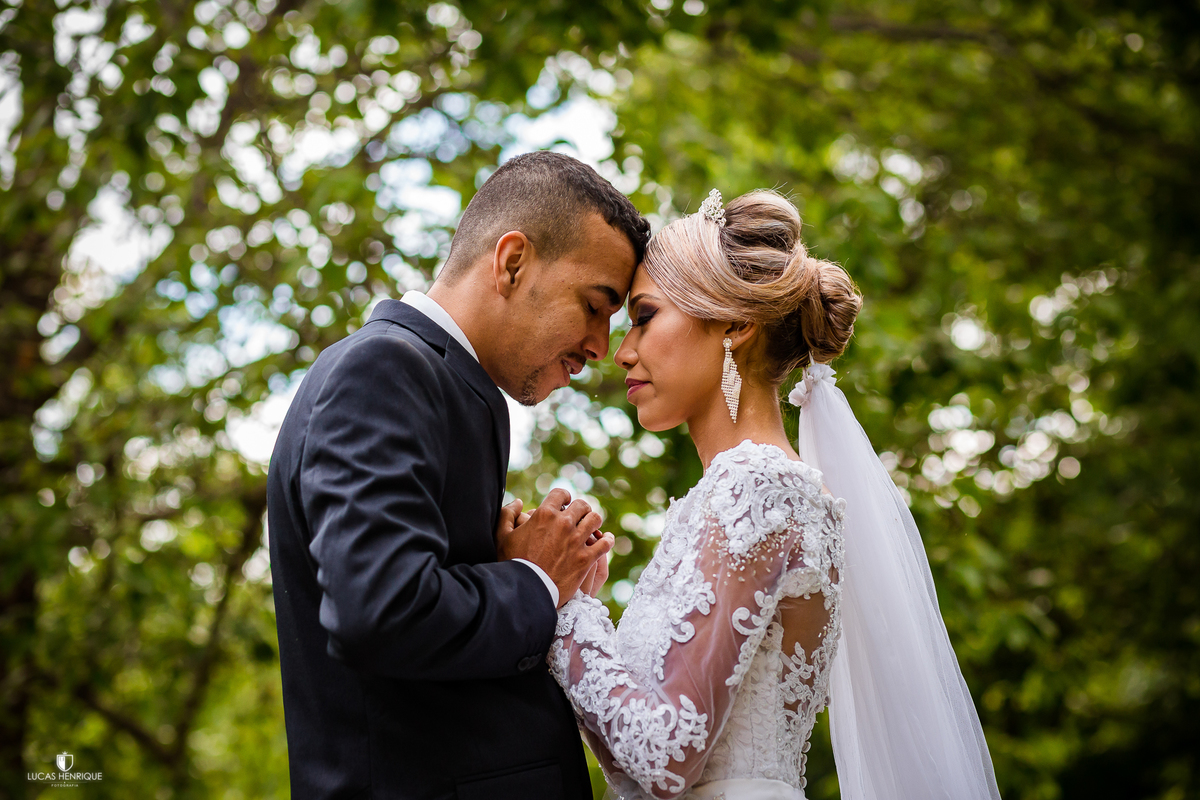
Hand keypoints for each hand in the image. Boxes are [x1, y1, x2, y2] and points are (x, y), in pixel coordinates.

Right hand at [496, 488, 614, 606]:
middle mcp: (563, 524)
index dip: (564, 497)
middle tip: (579, 517)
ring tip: (591, 527)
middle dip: (581, 510)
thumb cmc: (512, 564)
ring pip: (595, 520)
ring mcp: (576, 541)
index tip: (565, 503)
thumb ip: (507, 514)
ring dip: (593, 522)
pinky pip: (604, 543)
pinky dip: (607, 540)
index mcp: (544, 514)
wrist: (526, 591)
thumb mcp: (502, 537)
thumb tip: (518, 502)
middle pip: (582, 505)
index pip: (561, 493)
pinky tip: (606, 540)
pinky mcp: (586, 559)